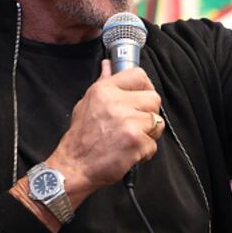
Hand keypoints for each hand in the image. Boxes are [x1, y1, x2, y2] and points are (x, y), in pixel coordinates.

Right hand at [45, 60, 163, 205]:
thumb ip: (102, 82)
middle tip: (135, 124)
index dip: (145, 86)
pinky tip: (129, 152)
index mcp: (105, 90)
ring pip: (157, 122)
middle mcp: (116, 103)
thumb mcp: (86, 103)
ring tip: (131, 139)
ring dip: (148, 133)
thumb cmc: (80, 138)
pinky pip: (153, 144)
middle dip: (148, 113)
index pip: (139, 75)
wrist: (73, 167)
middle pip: (154, 98)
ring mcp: (127, 122)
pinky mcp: (136, 141)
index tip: (142, 97)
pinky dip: (144, 152)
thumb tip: (108, 65)